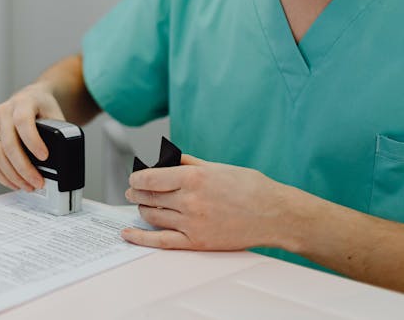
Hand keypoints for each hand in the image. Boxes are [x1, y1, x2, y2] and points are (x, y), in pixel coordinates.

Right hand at [0, 83, 66, 191]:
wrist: (30, 98)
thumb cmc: (43, 107)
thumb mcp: (55, 114)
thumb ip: (58, 133)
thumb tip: (62, 161)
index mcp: (23, 102)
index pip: (23, 121)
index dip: (32, 141)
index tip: (44, 157)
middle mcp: (3, 112)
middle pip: (8, 143)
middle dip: (23, 167)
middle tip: (38, 181)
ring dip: (13, 175)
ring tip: (28, 186)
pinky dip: (2, 175)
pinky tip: (14, 183)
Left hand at [122, 154, 294, 250]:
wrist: (275, 215)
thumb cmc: (251, 188)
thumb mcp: (216, 167)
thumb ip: (186, 164)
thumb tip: (164, 161)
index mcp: (194, 178)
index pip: (150, 177)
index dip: (136, 177)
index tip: (134, 177)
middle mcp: (190, 201)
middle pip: (149, 196)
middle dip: (136, 192)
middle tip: (132, 189)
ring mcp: (192, 223)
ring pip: (153, 216)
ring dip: (141, 208)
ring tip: (141, 203)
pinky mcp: (197, 242)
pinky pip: (161, 241)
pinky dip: (141, 237)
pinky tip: (128, 233)